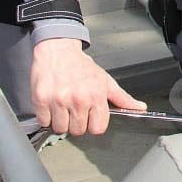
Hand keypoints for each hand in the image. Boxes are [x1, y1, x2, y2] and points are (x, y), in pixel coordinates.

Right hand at [30, 38, 146, 134]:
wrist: (58, 50)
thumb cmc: (81, 66)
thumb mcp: (105, 80)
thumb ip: (122, 98)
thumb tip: (140, 108)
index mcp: (96, 95)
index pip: (98, 128)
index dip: (94, 124)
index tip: (90, 116)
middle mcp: (78, 99)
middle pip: (78, 131)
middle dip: (77, 122)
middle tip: (75, 108)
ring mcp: (58, 100)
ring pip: (60, 129)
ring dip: (61, 121)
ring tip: (64, 105)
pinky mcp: (41, 100)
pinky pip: (44, 121)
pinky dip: (47, 116)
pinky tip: (53, 103)